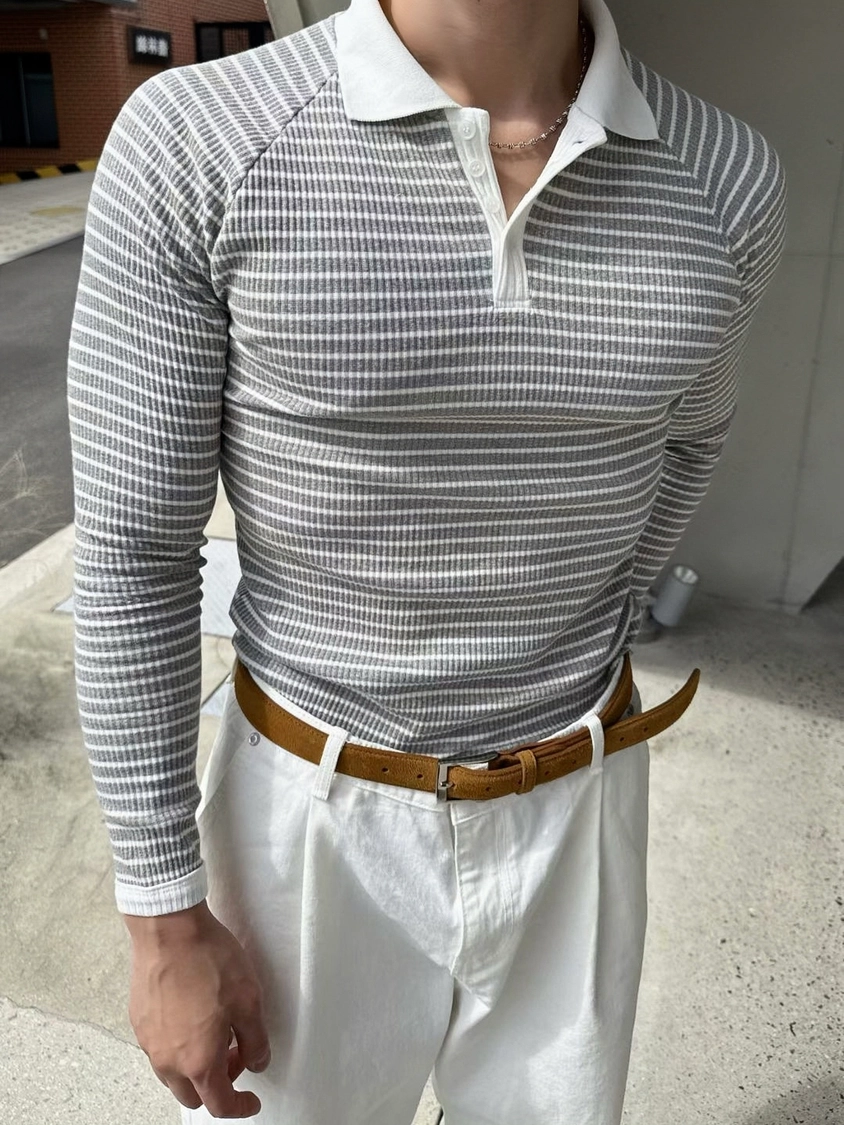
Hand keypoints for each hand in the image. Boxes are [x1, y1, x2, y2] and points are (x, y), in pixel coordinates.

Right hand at [125, 901, 270, 1117]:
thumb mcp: (249, 1000)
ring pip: (172, 1073)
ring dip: (195, 1067)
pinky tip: (193, 1016)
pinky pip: (159, 1048)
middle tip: (236, 1057)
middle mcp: (168, 1059)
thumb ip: (256, 1040)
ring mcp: (149, 1041)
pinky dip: (178, 1046)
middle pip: (192, 1094)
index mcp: (198, 1062)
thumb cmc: (208, 960)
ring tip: (216, 1032)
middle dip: (217, 1086)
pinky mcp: (139, 1020)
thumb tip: (257, 1061)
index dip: (240, 1107)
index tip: (252, 1100)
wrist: (169, 929)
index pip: (219, 1105)